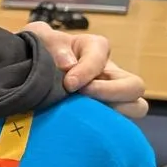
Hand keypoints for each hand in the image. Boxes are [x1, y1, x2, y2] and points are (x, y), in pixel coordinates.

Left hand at [24, 23, 147, 118]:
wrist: (30, 72)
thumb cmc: (39, 51)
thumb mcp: (40, 38)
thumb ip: (51, 42)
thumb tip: (68, 65)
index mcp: (94, 47)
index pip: (102, 54)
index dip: (88, 70)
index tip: (68, 83)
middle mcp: (110, 72)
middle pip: (135, 85)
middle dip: (112, 93)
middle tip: (82, 97)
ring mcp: (110, 95)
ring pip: (136, 107)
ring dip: (116, 112)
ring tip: (86, 114)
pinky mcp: (104, 114)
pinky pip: (118, 125)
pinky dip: (106, 128)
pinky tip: (82, 128)